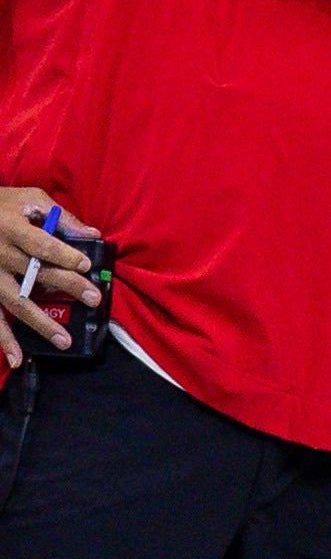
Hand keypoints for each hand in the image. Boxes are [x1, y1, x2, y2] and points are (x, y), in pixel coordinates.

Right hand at [0, 193, 98, 367]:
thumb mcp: (28, 199)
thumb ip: (60, 217)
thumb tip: (93, 235)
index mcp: (12, 229)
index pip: (41, 245)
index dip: (64, 255)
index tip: (87, 265)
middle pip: (35, 273)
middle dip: (66, 286)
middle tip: (92, 298)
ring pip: (16, 301)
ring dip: (40, 323)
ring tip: (64, 341)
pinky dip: (3, 339)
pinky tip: (17, 359)